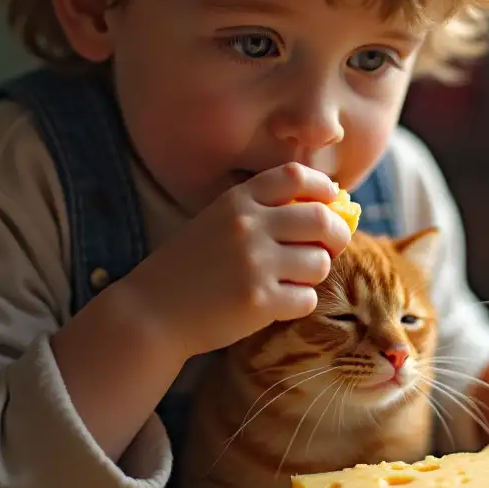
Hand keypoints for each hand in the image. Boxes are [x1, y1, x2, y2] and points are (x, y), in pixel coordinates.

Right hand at [116, 162, 352, 359]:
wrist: (151, 311)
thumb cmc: (192, 266)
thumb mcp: (219, 221)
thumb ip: (264, 211)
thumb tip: (331, 207)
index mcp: (237, 200)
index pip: (297, 176)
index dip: (324, 188)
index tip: (331, 202)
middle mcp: (248, 226)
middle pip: (321, 219)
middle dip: (337, 234)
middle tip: (330, 246)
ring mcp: (254, 264)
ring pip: (320, 262)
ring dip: (314, 272)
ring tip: (292, 279)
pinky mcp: (259, 301)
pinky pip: (307, 298)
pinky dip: (299, 302)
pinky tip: (276, 303)